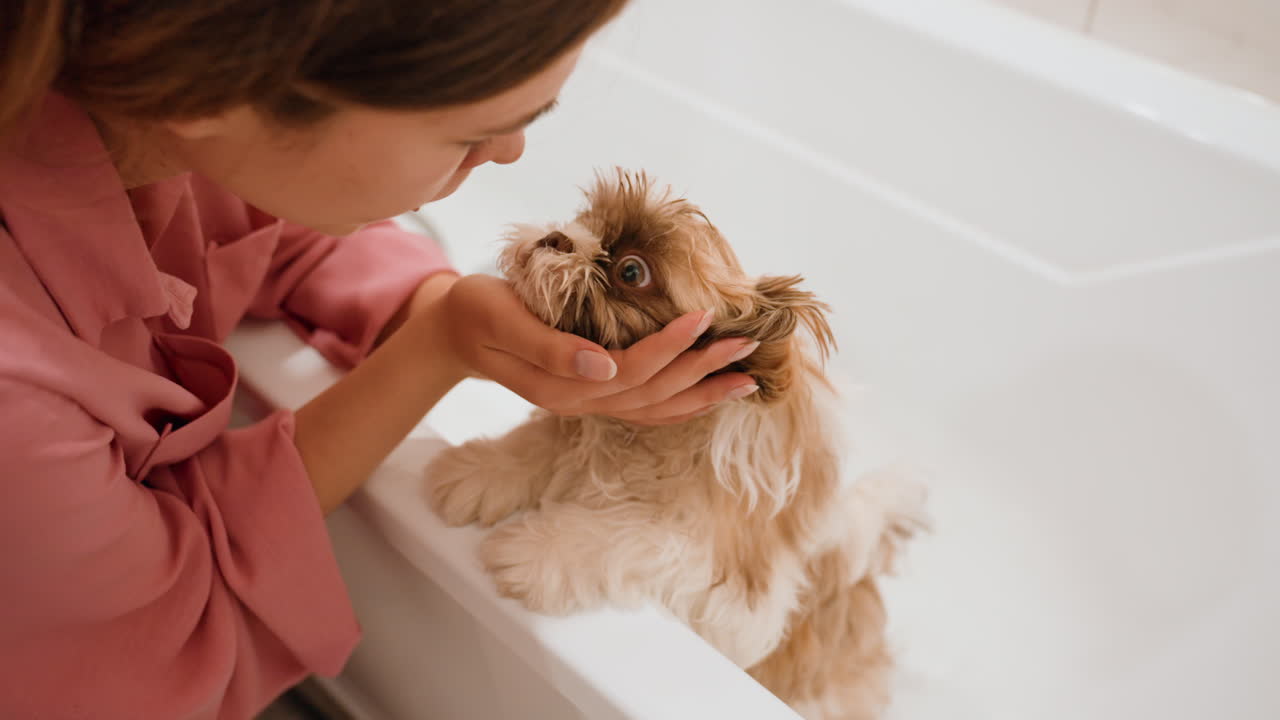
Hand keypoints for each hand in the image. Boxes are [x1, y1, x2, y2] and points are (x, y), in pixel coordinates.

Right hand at [439, 274, 758, 424]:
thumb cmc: (477, 311)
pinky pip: (647, 410)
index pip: (631, 369)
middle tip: (747, 344)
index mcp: (562, 384)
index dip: (670, 345)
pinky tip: (709, 392)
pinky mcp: (594, 395)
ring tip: (747, 379)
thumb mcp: (501, 317)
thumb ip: (549, 345)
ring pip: (657, 409)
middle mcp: (582, 401)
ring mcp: (589, 404)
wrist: (456, 333)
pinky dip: (683, 404)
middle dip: (703, 370)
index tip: (703, 316)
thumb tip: (603, 364)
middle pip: (655, 393)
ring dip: (703, 394)